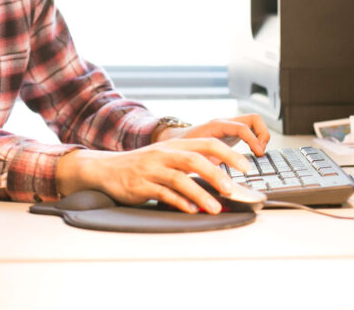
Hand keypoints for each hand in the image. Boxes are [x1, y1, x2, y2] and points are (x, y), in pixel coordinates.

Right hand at [55, 138, 252, 214]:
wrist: (107, 169)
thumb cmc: (142, 165)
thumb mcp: (167, 157)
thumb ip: (191, 164)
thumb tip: (222, 177)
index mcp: (174, 145)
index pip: (207, 144)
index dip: (228, 154)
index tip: (246, 167)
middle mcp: (164, 154)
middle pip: (195, 159)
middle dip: (216, 174)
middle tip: (232, 189)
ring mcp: (152, 170)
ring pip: (180, 179)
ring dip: (200, 194)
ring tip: (214, 207)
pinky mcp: (141, 186)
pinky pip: (164, 194)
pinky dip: (179, 202)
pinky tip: (191, 210)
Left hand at [155, 113, 269, 155]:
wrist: (174, 141)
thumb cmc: (183, 150)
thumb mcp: (194, 157)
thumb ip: (206, 164)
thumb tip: (217, 178)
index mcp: (215, 127)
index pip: (241, 128)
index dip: (253, 140)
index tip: (259, 154)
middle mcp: (225, 123)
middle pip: (254, 119)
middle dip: (263, 135)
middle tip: (260, 153)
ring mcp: (229, 126)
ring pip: (255, 122)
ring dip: (262, 136)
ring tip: (259, 153)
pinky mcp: (232, 132)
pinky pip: (251, 129)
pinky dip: (257, 139)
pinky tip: (253, 153)